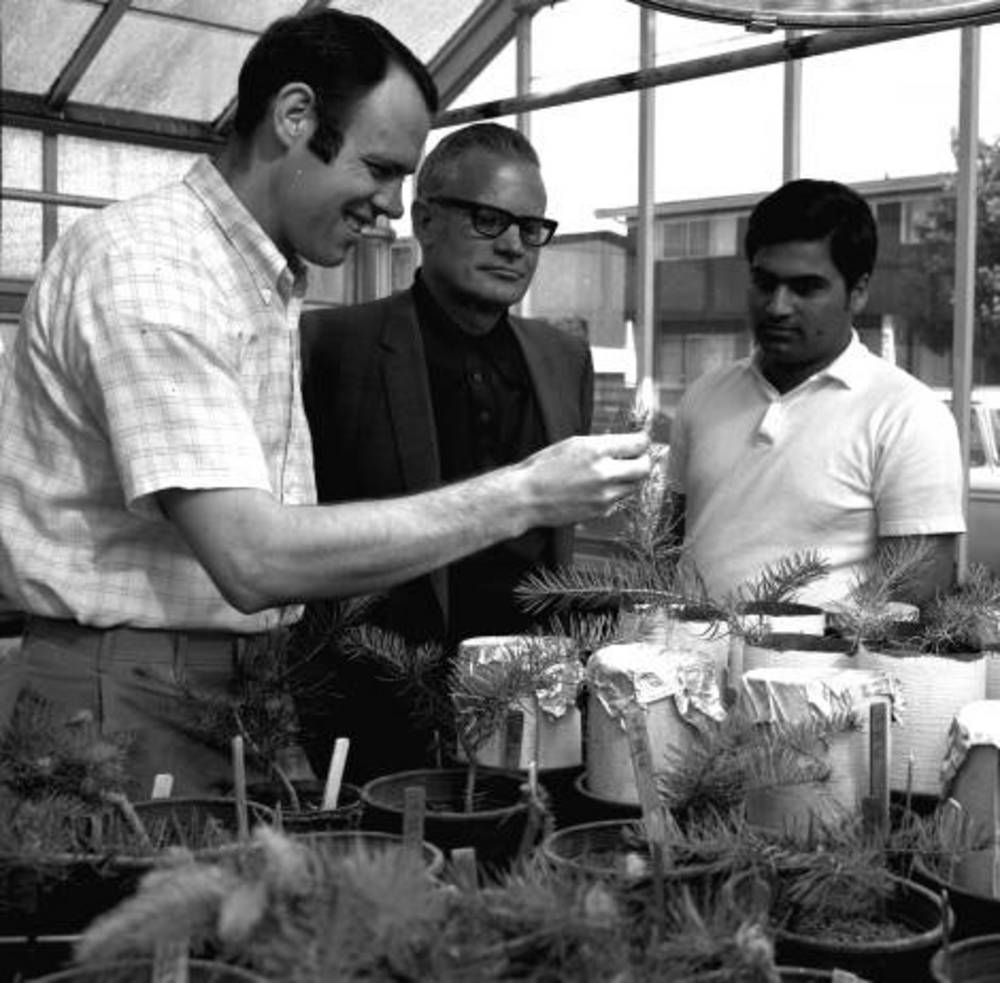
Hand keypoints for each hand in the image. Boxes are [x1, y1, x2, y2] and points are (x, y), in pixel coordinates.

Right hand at [518, 432, 651, 525]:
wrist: (526, 497)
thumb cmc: (543, 468)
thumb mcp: (573, 444)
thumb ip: (602, 444)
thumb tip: (624, 444)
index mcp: (596, 450)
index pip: (638, 443)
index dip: (643, 441)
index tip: (641, 441)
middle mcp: (605, 473)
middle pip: (644, 467)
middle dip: (645, 461)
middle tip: (639, 458)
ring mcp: (605, 495)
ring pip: (635, 486)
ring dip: (631, 478)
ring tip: (617, 472)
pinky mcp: (601, 511)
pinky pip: (619, 499)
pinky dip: (615, 493)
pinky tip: (599, 488)